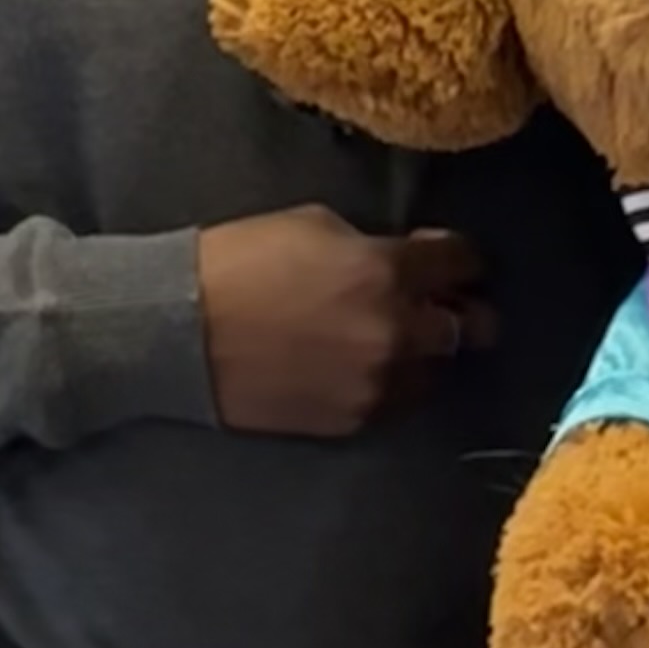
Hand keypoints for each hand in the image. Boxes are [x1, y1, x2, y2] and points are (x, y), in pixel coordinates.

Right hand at [199, 208, 495, 437]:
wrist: (180, 329)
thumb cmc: (241, 261)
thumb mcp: (317, 226)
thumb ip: (377, 247)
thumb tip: (411, 261)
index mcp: (389, 273)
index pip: (463, 264)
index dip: (459, 258)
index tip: (446, 259)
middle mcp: (398, 333)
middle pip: (469, 327)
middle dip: (458, 310)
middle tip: (438, 304)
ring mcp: (378, 385)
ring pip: (436, 371)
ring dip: (424, 353)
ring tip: (391, 340)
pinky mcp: (352, 422)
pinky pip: (394, 402)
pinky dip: (388, 383)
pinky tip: (358, 367)